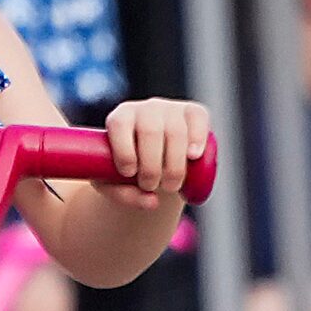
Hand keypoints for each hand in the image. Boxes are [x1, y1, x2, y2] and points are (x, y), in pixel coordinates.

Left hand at [96, 98, 211, 209]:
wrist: (154, 163)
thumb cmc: (127, 172)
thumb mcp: (112, 185)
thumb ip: (122, 195)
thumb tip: (152, 202)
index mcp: (120, 118)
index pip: (120, 125)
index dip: (124, 150)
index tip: (128, 173)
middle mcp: (145, 109)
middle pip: (150, 132)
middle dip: (151, 165)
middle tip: (150, 186)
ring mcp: (171, 108)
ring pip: (175, 132)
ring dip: (174, 164)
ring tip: (170, 186)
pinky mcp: (193, 112)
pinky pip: (198, 119)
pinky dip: (197, 138)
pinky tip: (193, 156)